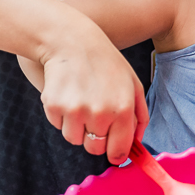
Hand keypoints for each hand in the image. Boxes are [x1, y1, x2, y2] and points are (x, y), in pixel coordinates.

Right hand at [38, 25, 148, 164]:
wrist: (72, 41)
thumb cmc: (106, 63)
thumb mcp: (133, 84)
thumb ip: (140, 116)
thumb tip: (136, 145)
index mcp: (123, 109)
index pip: (119, 150)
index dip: (116, 154)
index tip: (113, 152)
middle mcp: (100, 113)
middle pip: (95, 149)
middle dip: (96, 139)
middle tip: (95, 117)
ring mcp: (75, 110)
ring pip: (75, 139)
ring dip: (77, 126)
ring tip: (81, 100)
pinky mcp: (54, 106)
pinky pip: (58, 126)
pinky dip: (62, 116)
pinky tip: (68, 94)